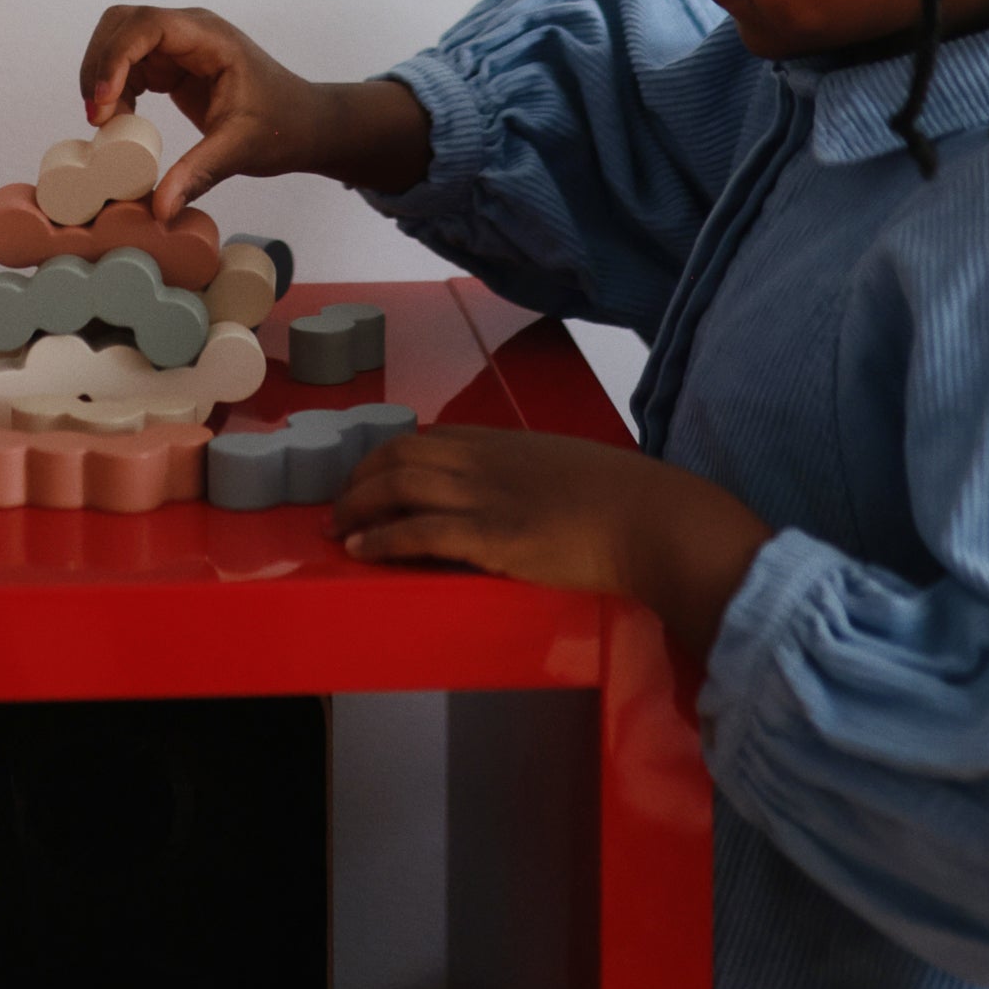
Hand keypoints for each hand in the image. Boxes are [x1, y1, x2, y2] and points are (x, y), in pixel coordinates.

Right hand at [78, 8, 431, 217]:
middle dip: (100, 65)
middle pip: (122, 24)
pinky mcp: (172, 64)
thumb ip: (198, 173)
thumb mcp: (239, 150)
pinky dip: (115, 90)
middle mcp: (189, 31)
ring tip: (107, 124)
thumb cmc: (282, 126)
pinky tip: (121, 121)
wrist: (303, 123)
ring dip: (103, 77)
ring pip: (119, 41)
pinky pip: (128, 65)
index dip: (116, 57)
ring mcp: (179, 45)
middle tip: (98, 117)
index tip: (103, 103)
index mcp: (209, 38)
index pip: (147, 25)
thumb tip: (160, 208)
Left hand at [332, 430, 770, 663]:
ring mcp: (484, 497)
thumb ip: (527, 472)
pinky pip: (418, 532)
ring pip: (398, 486)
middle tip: (340, 504)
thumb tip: (510, 494)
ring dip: (357, 506)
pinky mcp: (489, 538)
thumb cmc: (621, 497)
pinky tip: (361, 550)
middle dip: (358, 478)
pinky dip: (381, 539)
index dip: (387, 456)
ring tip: (339, 528)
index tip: (369, 476)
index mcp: (502, 442)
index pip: (426, 438)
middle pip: (399, 456)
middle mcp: (483, 461)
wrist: (650, 519)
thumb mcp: (563, 465)